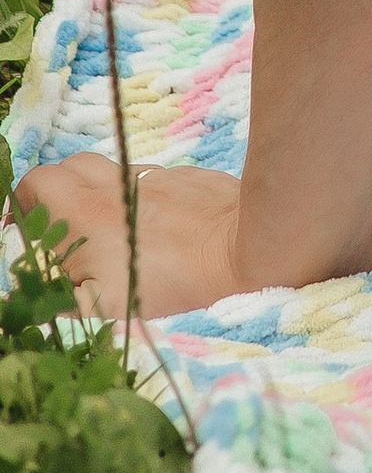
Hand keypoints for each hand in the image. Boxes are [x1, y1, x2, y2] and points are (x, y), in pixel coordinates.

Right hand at [9, 155, 246, 322]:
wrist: (245, 248)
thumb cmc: (174, 281)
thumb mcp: (104, 306)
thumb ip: (59, 296)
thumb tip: (30, 290)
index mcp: (84, 212)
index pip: (35, 184)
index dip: (24, 204)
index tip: (29, 232)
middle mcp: (113, 184)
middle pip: (68, 166)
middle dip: (57, 192)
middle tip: (64, 228)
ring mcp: (150, 177)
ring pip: (108, 168)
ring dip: (97, 191)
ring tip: (105, 229)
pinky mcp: (182, 177)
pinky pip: (146, 178)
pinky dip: (137, 194)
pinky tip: (150, 224)